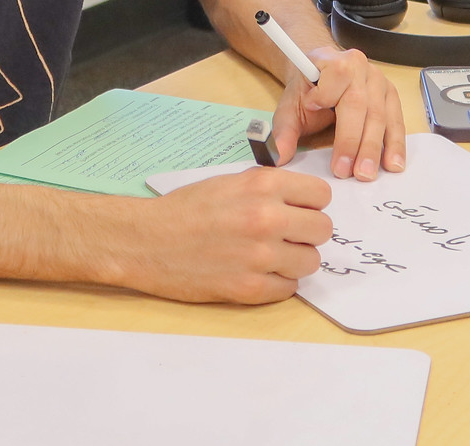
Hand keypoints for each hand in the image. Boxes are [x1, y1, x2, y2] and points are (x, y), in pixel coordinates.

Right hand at [118, 167, 333, 302]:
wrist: (147, 241)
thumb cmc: (184, 209)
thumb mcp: (229, 182)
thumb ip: (268, 189)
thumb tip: (302, 202)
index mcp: (262, 186)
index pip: (322, 195)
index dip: (310, 204)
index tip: (297, 211)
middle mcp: (267, 218)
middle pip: (323, 229)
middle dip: (306, 234)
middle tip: (285, 237)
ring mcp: (260, 255)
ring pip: (310, 262)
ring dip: (294, 261)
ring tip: (268, 257)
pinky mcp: (250, 287)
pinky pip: (289, 288)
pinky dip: (276, 283)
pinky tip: (254, 273)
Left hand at [271, 45, 406, 179]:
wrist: (322, 76)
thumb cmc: (308, 91)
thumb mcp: (290, 107)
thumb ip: (284, 131)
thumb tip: (278, 156)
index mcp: (332, 61)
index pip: (336, 74)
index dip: (327, 93)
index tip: (312, 108)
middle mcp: (360, 67)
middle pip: (361, 104)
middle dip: (354, 140)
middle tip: (346, 170)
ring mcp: (379, 81)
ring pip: (381, 116)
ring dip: (375, 148)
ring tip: (366, 173)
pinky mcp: (390, 96)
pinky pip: (396, 122)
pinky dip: (394, 145)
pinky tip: (392, 164)